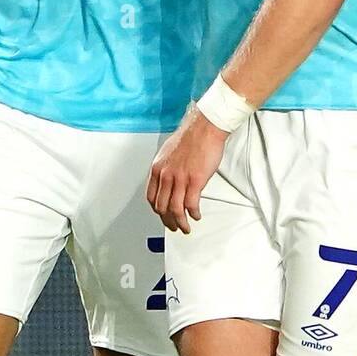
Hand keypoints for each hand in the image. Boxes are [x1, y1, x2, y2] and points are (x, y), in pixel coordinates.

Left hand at [147, 106, 228, 233]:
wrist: (205, 127)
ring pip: (175, 210)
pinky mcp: (195, 181)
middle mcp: (166, 175)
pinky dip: (193, 213)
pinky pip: (191, 204)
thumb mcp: (169, 152)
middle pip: (162, 207)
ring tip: (185, 227)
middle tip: (174, 226)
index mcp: (157, 168)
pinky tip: (196, 215)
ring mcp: (180, 179)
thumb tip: (169, 179)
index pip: (151, 197)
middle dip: (168, 221)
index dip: (157, 210)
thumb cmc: (191, 136)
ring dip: (180, 222)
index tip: (162, 215)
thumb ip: (166, 168)